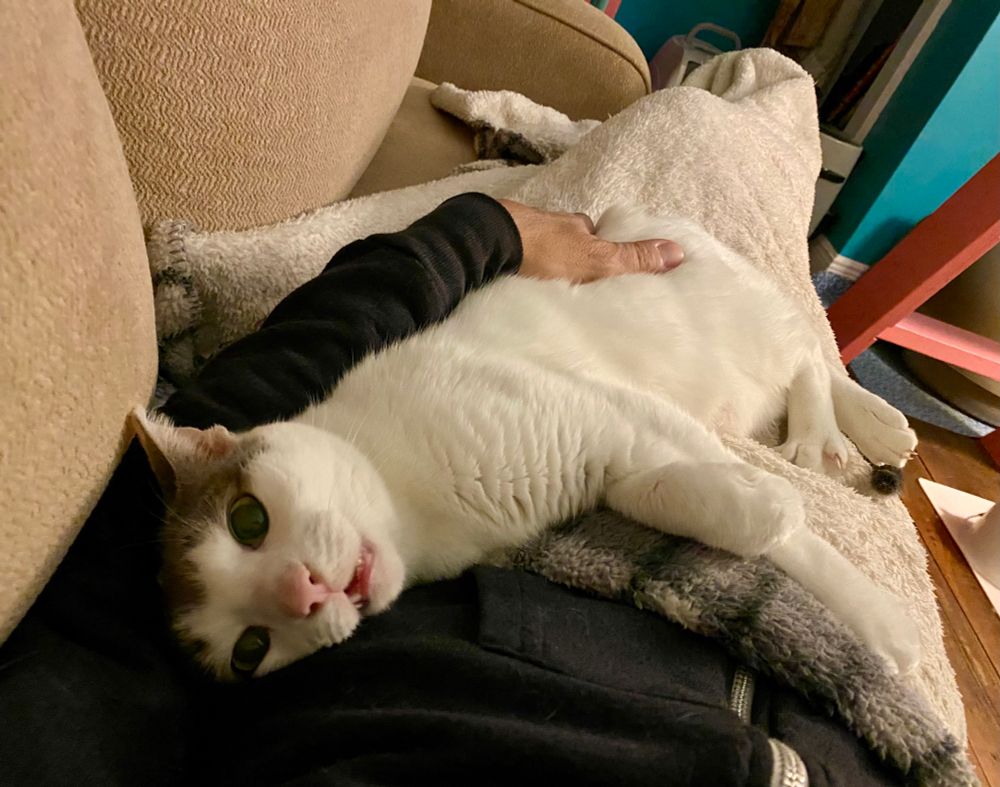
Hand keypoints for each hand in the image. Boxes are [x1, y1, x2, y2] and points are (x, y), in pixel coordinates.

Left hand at [498, 199, 683, 282]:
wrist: (487, 242)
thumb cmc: (544, 250)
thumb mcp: (597, 260)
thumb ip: (632, 259)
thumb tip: (678, 252)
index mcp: (574, 225)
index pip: (595, 236)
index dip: (602, 252)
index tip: (604, 269)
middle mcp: (546, 224)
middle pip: (564, 243)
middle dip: (569, 261)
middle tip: (573, 286)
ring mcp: (516, 234)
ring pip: (536, 251)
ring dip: (540, 267)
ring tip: (544, 291)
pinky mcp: (491, 248)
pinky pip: (510, 260)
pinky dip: (515, 270)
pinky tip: (513, 286)